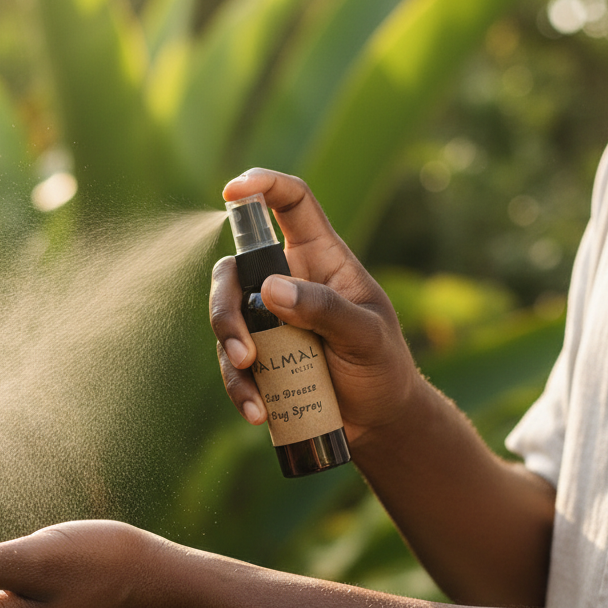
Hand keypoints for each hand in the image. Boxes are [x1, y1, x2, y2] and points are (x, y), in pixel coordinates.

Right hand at [211, 168, 420, 443]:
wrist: (379, 421)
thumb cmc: (383, 367)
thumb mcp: (366, 336)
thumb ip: (324, 310)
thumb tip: (270, 290)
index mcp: (321, 259)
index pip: (292, 204)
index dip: (264, 185)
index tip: (233, 190)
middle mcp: (289, 282)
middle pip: (236, 269)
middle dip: (225, 306)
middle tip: (243, 351)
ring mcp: (270, 320)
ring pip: (226, 317)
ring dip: (230, 352)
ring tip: (255, 394)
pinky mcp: (260, 358)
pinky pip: (232, 363)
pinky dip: (240, 388)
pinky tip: (259, 413)